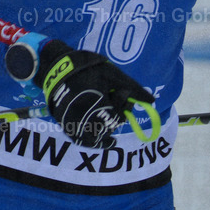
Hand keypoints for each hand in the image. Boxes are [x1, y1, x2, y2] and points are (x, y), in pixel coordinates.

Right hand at [6, 34, 153, 147]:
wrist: (57, 67)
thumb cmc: (87, 68)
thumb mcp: (112, 74)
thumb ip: (132, 89)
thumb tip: (152, 101)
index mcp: (98, 106)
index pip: (118, 115)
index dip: (124, 104)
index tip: (122, 92)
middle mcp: (86, 119)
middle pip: (108, 126)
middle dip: (115, 115)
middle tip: (115, 100)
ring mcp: (74, 124)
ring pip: (96, 138)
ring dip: (106, 132)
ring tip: (110, 123)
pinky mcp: (66, 125)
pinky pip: (83, 140)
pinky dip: (94, 142)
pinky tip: (105, 142)